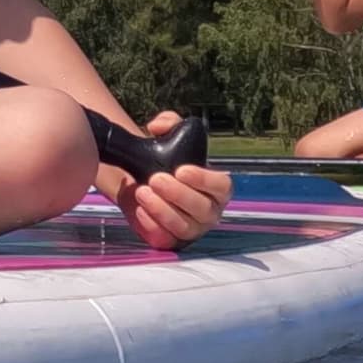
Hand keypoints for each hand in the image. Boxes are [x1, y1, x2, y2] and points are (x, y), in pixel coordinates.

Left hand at [100, 111, 232, 250]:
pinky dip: (152, 225)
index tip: (181, 170)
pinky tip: (140, 210)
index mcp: (217, 187)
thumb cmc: (165, 161)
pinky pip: (166, 239)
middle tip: (155, 179)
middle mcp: (209, 211)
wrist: (141, 181)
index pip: (222, 186)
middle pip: (203, 209)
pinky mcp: (172, 241)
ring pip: (184, 226)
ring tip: (142, 192)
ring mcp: (192, 229)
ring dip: (162, 210)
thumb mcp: (170, 135)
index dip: (204, 180)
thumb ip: (169, 122)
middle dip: (179, 195)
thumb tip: (157, 127)